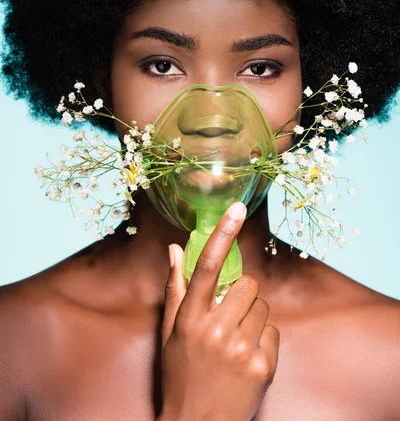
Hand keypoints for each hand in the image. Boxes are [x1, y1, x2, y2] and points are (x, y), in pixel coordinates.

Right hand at [159, 201, 279, 420]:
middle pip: (247, 285)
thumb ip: (175, 288)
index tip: (237, 208)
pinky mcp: (263, 366)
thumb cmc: (180, 374)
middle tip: (230, 315)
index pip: (207, 266)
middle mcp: (215, 331)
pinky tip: (247, 358)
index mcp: (190, 319)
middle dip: (242, 295)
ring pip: (263, 306)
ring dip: (253, 317)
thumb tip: (176, 249)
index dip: (223, 233)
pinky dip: (263, 340)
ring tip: (236, 341)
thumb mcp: (171, 333)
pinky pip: (273, 332)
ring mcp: (241, 349)